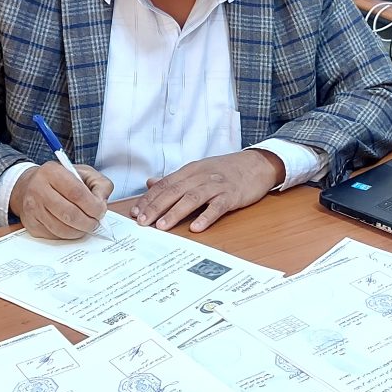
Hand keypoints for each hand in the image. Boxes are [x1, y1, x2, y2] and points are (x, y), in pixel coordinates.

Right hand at [9, 162, 113, 239]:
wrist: (29, 185)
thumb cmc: (60, 180)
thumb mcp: (83, 173)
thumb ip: (99, 184)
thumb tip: (102, 204)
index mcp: (52, 172)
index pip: (76, 193)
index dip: (93, 206)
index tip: (101, 211)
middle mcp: (38, 189)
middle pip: (69, 214)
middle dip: (88, 222)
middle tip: (95, 222)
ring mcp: (33, 209)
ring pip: (62, 229)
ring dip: (79, 231)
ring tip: (85, 225)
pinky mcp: (31, 224)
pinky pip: (54, 236)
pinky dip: (68, 235)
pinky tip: (71, 227)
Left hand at [130, 149, 284, 232]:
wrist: (256, 164)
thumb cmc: (225, 169)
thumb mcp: (197, 170)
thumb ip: (174, 179)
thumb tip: (150, 183)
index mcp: (190, 171)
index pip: (164, 184)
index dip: (148, 198)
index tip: (135, 212)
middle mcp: (200, 176)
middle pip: (174, 191)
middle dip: (156, 207)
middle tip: (142, 222)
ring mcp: (217, 185)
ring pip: (192, 198)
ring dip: (175, 212)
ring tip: (162, 226)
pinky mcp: (232, 195)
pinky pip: (217, 206)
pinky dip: (206, 216)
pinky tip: (196, 227)